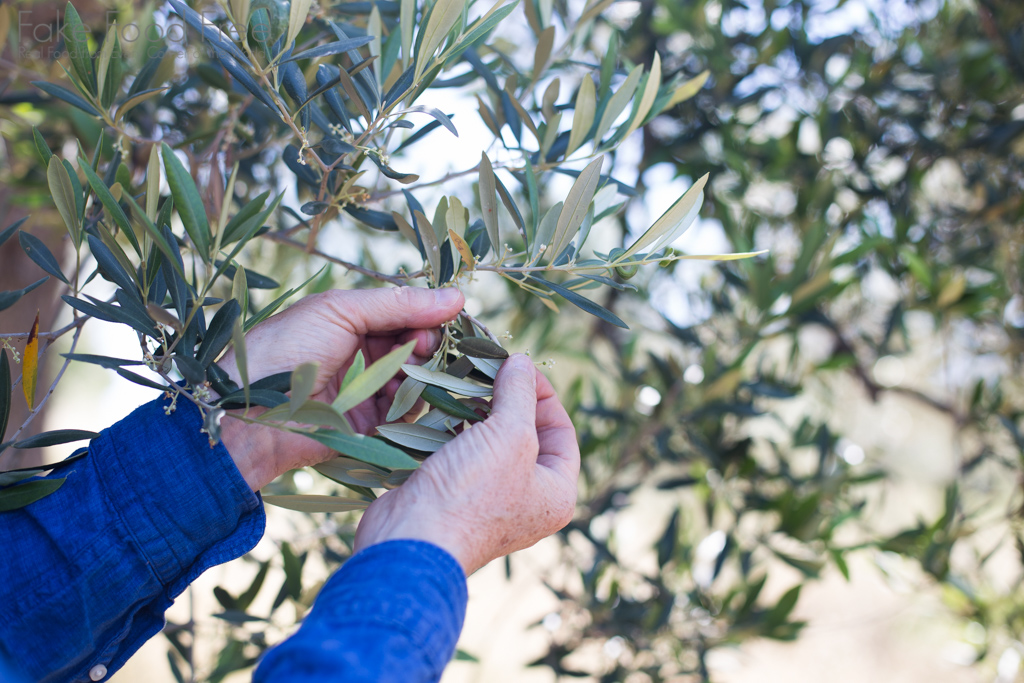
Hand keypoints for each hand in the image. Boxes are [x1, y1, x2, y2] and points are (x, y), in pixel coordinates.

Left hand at [218, 287, 464, 489]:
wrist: (252, 410)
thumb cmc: (287, 348)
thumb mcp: (340, 311)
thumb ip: (398, 304)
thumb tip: (455, 296)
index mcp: (352, 322)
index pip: (405, 314)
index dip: (425, 314)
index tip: (441, 315)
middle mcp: (363, 354)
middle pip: (416, 346)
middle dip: (425, 342)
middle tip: (420, 345)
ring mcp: (368, 390)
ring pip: (417, 378)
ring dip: (419, 371)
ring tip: (407, 370)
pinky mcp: (370, 424)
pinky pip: (407, 413)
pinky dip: (410, 401)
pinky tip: (397, 394)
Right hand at [353, 354, 579, 574]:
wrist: (411, 541)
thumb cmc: (471, 493)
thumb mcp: (509, 434)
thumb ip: (520, 393)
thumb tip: (523, 363)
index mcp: (556, 493)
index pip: (563, 432)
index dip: (544, 395)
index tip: (518, 366)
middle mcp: (529, 501)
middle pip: (528, 436)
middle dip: (509, 400)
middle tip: (490, 370)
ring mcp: (491, 501)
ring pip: (492, 443)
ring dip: (480, 412)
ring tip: (467, 385)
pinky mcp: (455, 497)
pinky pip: (464, 455)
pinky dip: (456, 431)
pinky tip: (444, 410)